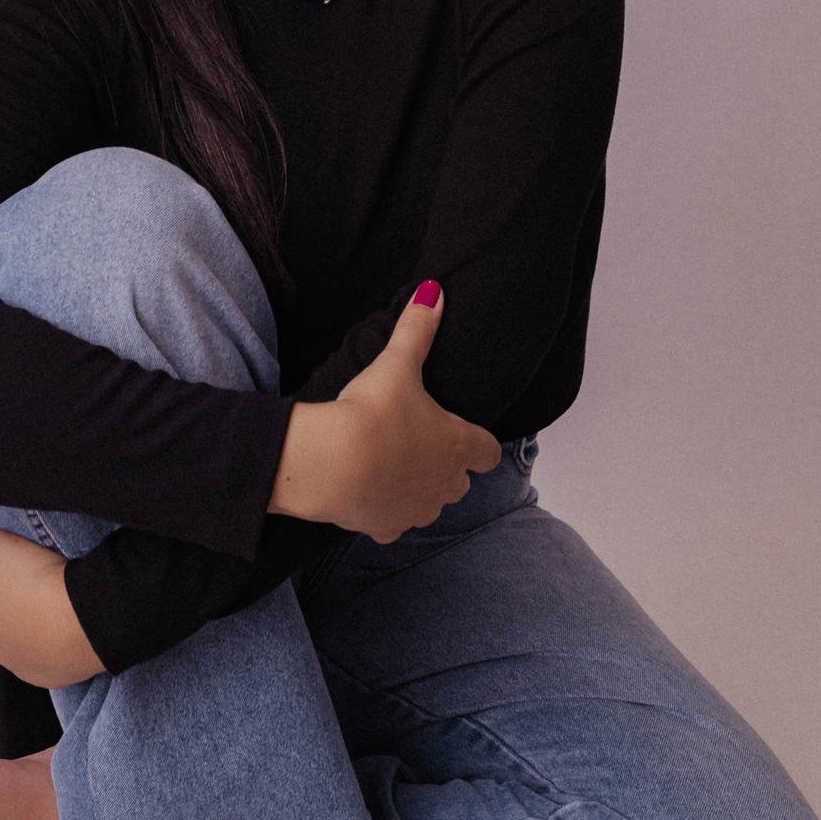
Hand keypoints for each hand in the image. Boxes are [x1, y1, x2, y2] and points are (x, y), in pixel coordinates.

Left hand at [0, 521, 105, 687]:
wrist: (76, 621)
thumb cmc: (33, 584)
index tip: (17, 556)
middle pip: (0, 608)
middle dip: (16, 592)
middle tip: (38, 572)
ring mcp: (20, 662)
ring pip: (25, 631)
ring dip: (36, 615)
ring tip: (56, 595)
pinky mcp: (50, 673)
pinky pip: (51, 649)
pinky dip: (58, 635)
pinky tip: (67, 618)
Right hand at [269, 283, 501, 542]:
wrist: (332, 463)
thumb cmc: (372, 413)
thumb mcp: (397, 364)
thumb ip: (417, 328)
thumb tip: (434, 291)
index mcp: (458, 445)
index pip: (488, 451)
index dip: (478, 442)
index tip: (461, 432)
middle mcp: (446, 484)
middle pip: (460, 481)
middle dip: (446, 466)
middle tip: (418, 442)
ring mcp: (417, 510)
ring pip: (429, 504)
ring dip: (418, 490)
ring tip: (391, 465)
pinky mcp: (386, 528)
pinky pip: (394, 524)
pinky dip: (386, 512)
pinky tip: (368, 492)